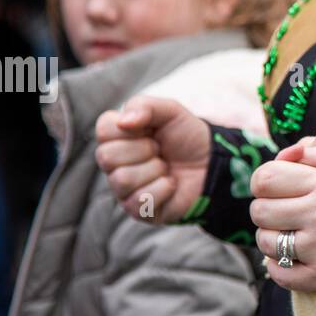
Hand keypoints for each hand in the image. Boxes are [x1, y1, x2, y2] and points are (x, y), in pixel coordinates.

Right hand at [95, 96, 210, 222]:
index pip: (103, 129)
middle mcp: (114, 164)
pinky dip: (163, 188)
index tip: (150, 130)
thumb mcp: (171, 111)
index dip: (130, 129)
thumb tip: (123, 121)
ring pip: (122, 179)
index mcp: (117, 137)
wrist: (213, 164)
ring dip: (155, 170)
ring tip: (166, 167)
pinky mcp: (137, 210)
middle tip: (160, 150)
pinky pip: (139, 200)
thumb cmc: (188, 137)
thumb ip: (145, 106)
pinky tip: (171, 184)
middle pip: (107, 156)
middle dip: (143, 150)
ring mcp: (123, 189)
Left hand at [250, 157, 315, 290]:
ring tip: (290, 237)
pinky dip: (278, 268)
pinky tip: (292, 260)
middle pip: (259, 211)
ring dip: (273, 240)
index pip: (264, 178)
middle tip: (284, 215)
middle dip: (268, 211)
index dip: (266, 183)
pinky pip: (279, 273)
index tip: (277, 190)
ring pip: (266, 242)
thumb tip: (289, 152)